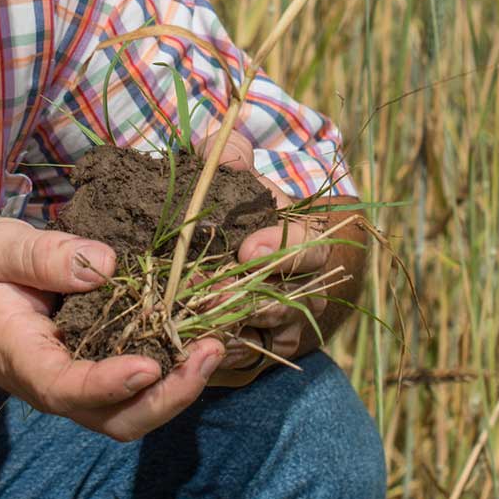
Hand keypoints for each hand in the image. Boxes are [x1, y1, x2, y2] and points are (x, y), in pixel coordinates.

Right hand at [0, 217, 225, 440]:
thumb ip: (40, 256)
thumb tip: (104, 265)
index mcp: (24, 360)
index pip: (66, 389)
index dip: (109, 384)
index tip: (148, 366)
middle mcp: (60, 385)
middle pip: (119, 418)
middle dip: (170, 396)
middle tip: (209, 350)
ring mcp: (87, 384)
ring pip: (140, 408)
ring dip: (185, 382)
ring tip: (218, 339)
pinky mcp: (107, 367)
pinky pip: (147, 381)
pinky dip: (180, 363)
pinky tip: (207, 327)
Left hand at [190, 130, 361, 388]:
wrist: (250, 259)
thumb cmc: (245, 211)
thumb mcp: (238, 179)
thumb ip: (231, 156)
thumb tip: (222, 139)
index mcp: (306, 240)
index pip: (310, 247)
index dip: (283, 250)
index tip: (248, 248)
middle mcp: (306, 287)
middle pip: (287, 298)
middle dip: (245, 295)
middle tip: (205, 290)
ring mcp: (287, 323)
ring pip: (264, 332)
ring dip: (226, 326)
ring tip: (187, 317)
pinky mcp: (263, 352)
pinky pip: (247, 360)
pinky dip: (219, 353)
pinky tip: (187, 344)